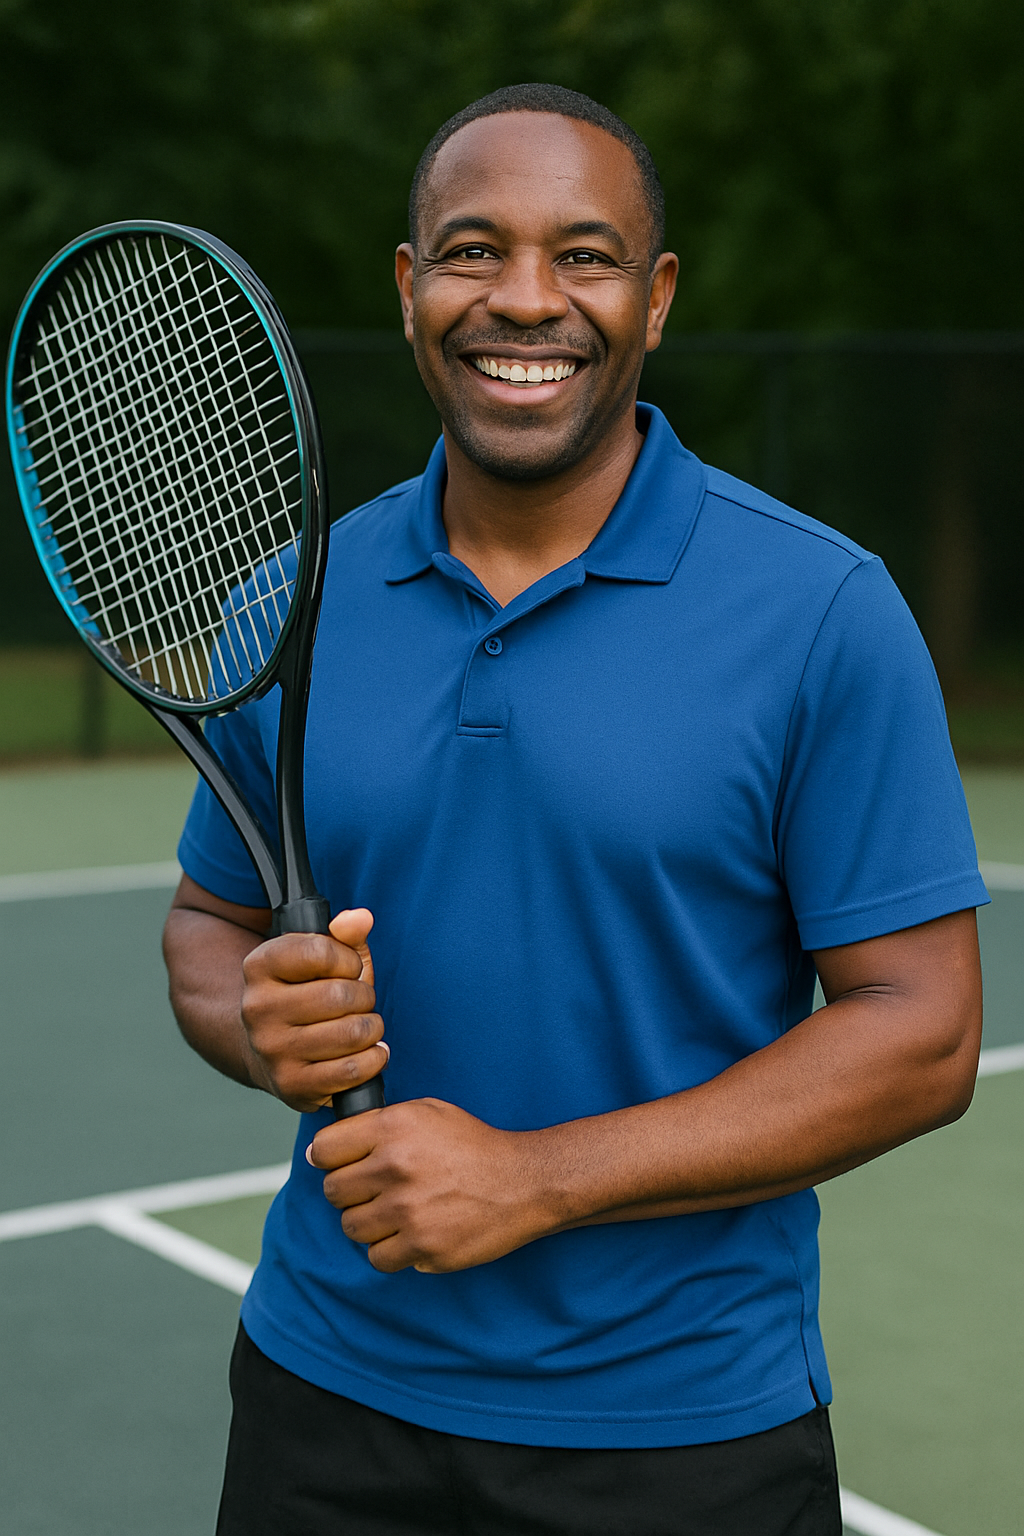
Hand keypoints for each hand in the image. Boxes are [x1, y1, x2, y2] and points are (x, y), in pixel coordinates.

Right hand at [239, 908, 388, 1112]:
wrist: (270, 1049)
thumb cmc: (307, 995)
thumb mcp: (323, 958)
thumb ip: (344, 934)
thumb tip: (361, 918)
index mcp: (259, 966)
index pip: (320, 950)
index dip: (348, 960)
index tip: (348, 969)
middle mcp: (257, 1008)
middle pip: (340, 995)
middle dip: (364, 997)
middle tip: (358, 1003)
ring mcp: (272, 1050)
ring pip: (351, 1033)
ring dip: (372, 1028)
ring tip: (363, 1026)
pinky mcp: (291, 1085)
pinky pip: (353, 1070)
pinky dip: (374, 1059)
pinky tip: (370, 1052)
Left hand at [307, 1098, 555, 1272]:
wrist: (522, 1182)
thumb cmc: (473, 1145)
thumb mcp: (428, 1112)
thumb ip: (377, 1123)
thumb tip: (320, 1150)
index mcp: (393, 1128)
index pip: (324, 1150)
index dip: (329, 1158)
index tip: (341, 1164)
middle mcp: (395, 1167)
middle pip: (333, 1191)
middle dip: (350, 1191)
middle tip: (375, 1190)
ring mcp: (408, 1211)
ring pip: (351, 1227)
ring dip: (368, 1223)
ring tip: (395, 1212)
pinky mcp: (423, 1247)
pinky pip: (378, 1257)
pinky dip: (390, 1250)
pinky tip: (410, 1233)